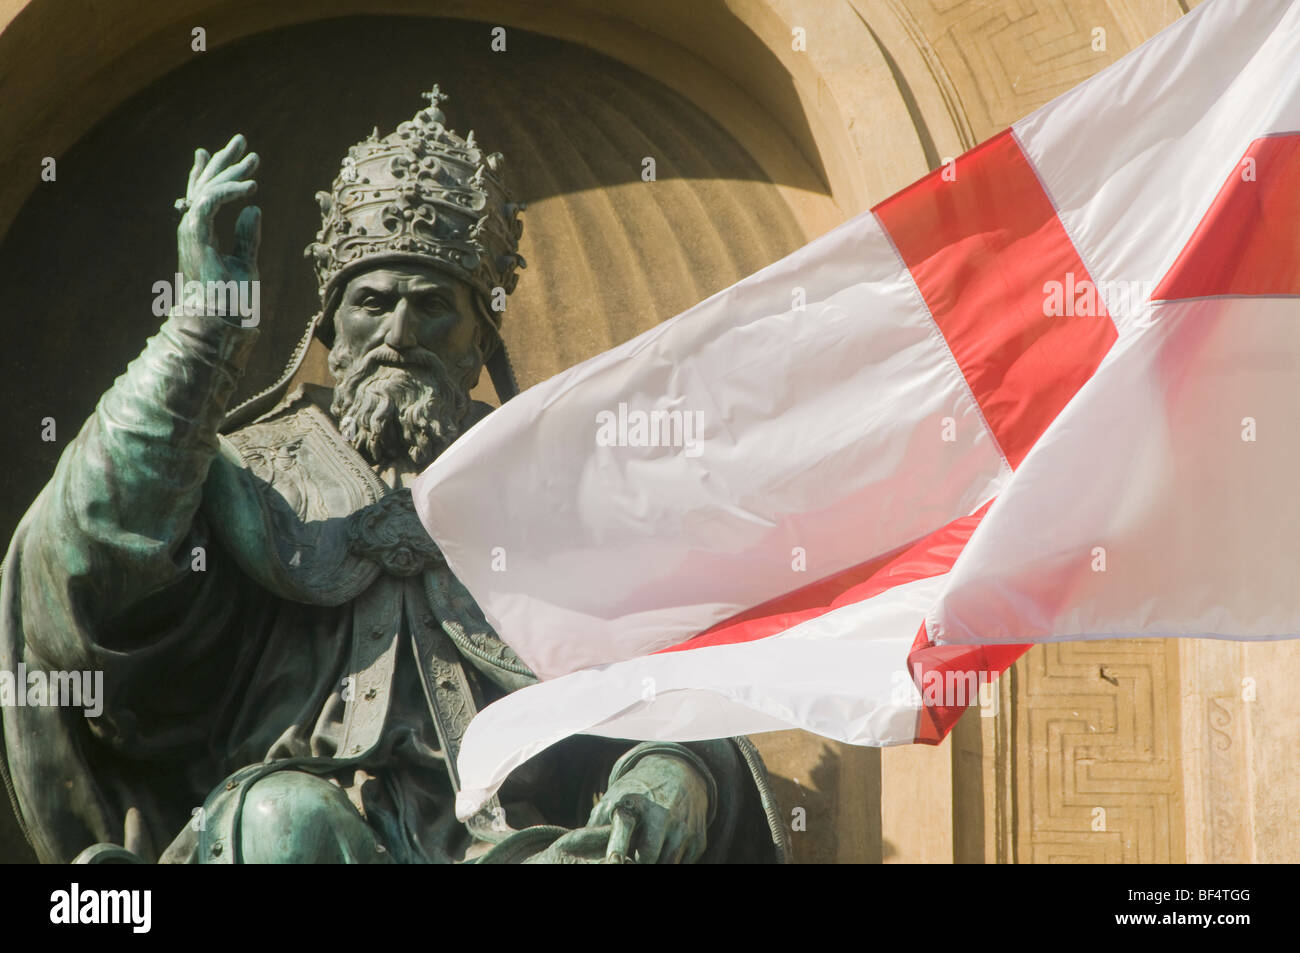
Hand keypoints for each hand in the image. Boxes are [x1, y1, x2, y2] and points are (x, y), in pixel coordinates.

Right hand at [177, 133, 260, 286]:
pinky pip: (211, 203)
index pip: (204, 195)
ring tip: (254, 160)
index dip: (213, 173)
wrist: (218, 319)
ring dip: (231, 171)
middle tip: (242, 140)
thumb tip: (255, 209)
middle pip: (205, 185)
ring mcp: (191, 230)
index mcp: (200, 232)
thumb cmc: (230, 299)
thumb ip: (248, 236)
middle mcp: (192, 227)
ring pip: (208, 189)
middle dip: (223, 161)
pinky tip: (251, 187)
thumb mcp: (245, 262)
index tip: (227, 155)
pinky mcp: (196, 235)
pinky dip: (230, 192)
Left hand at [588, 753, 710, 863]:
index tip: (614, 860)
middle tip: (627, 861)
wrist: (677, 774)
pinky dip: (669, 863)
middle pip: (647, 857)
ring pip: (666, 865)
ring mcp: (683, 828)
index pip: (624, 829)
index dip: (617, 848)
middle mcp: (663, 815)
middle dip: (636, 864)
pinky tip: (660, 853)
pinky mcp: (698, 840)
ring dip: (654, 864)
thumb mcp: (613, 798)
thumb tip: (580, 847)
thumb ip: (596, 824)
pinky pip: (681, 864)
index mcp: (635, 803)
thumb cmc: (636, 793)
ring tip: (640, 856)